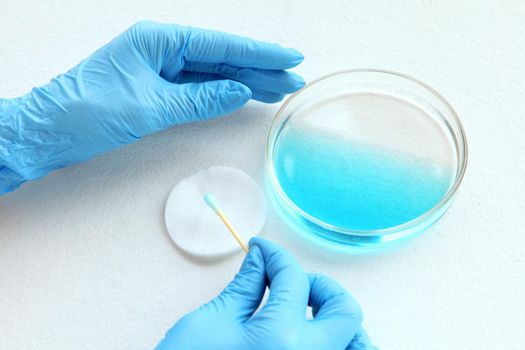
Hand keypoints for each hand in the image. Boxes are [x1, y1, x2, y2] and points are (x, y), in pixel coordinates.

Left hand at [0, 21, 303, 192]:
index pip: (220, 46)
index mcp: (159, 40)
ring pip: (213, 73)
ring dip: (246, 81)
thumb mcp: (149, 107)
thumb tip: (238, 91)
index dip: (258, 53)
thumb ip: (198, 99)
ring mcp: (161, 69)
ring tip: (279, 88)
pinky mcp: (159, 88)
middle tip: (293, 78)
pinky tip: (245, 95)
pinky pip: (199, 87)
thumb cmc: (87, 113)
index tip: (288, 57)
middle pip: (222, 58)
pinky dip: (223, 93)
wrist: (50, 132)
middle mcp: (162, 49)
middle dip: (259, 68)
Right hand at [156, 238, 374, 349]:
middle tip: (293, 283)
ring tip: (309, 311)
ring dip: (339, 320)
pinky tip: (311, 337)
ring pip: (356, 344)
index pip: (293, 278)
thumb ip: (245, 285)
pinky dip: (338, 345)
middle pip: (345, 310)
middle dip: (322, 286)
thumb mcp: (211, 322)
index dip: (275, 254)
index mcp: (280, 338)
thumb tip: (260, 259)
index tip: (262, 249)